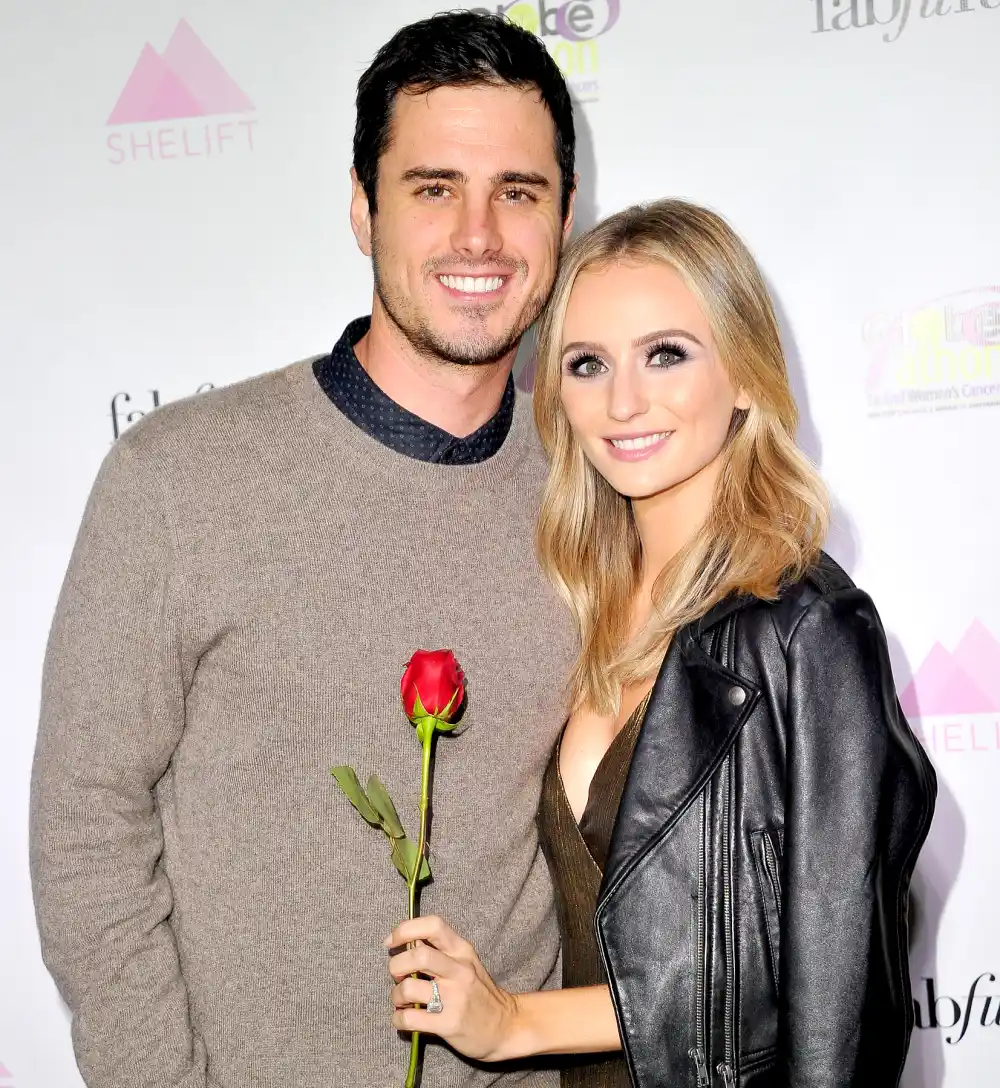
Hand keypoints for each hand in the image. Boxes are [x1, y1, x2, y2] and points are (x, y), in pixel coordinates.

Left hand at [386, 915, 518, 1061]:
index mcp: (462, 951)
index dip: (405, 929)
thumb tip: (407, 943)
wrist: (506, 1027)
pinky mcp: (448, 1024)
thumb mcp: (467, 963)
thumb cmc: (480, 992)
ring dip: (396, 996)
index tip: (391, 942)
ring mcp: (455, 998)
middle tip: (398, 976)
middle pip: (417, 956)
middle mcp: (459, 971)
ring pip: (409, 988)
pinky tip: (403, 1019)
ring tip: (401, 1001)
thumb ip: (441, 951)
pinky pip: (410, 1019)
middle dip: (396, 966)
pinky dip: (398, 1019)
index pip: (433, 925)